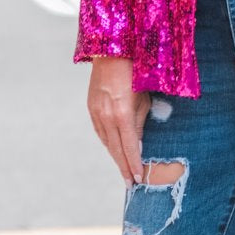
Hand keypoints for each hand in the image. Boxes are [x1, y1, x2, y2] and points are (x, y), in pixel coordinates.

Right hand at [87, 57, 150, 184]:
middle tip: (131, 183)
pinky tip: (113, 150)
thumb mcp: (144, 98)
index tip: (139, 178)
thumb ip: (140, 122)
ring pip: (106, 142)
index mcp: (122, 114)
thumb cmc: (136, 71)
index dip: (134, 164)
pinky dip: (108, 142)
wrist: (112, 51)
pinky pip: (100, 131)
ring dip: (115, 157)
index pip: (129, 147)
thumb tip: (137, 142)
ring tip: (124, 171)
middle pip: (116, 149)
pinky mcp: (91, 107)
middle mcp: (106, 116)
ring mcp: (96, 112)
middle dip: (124, 167)